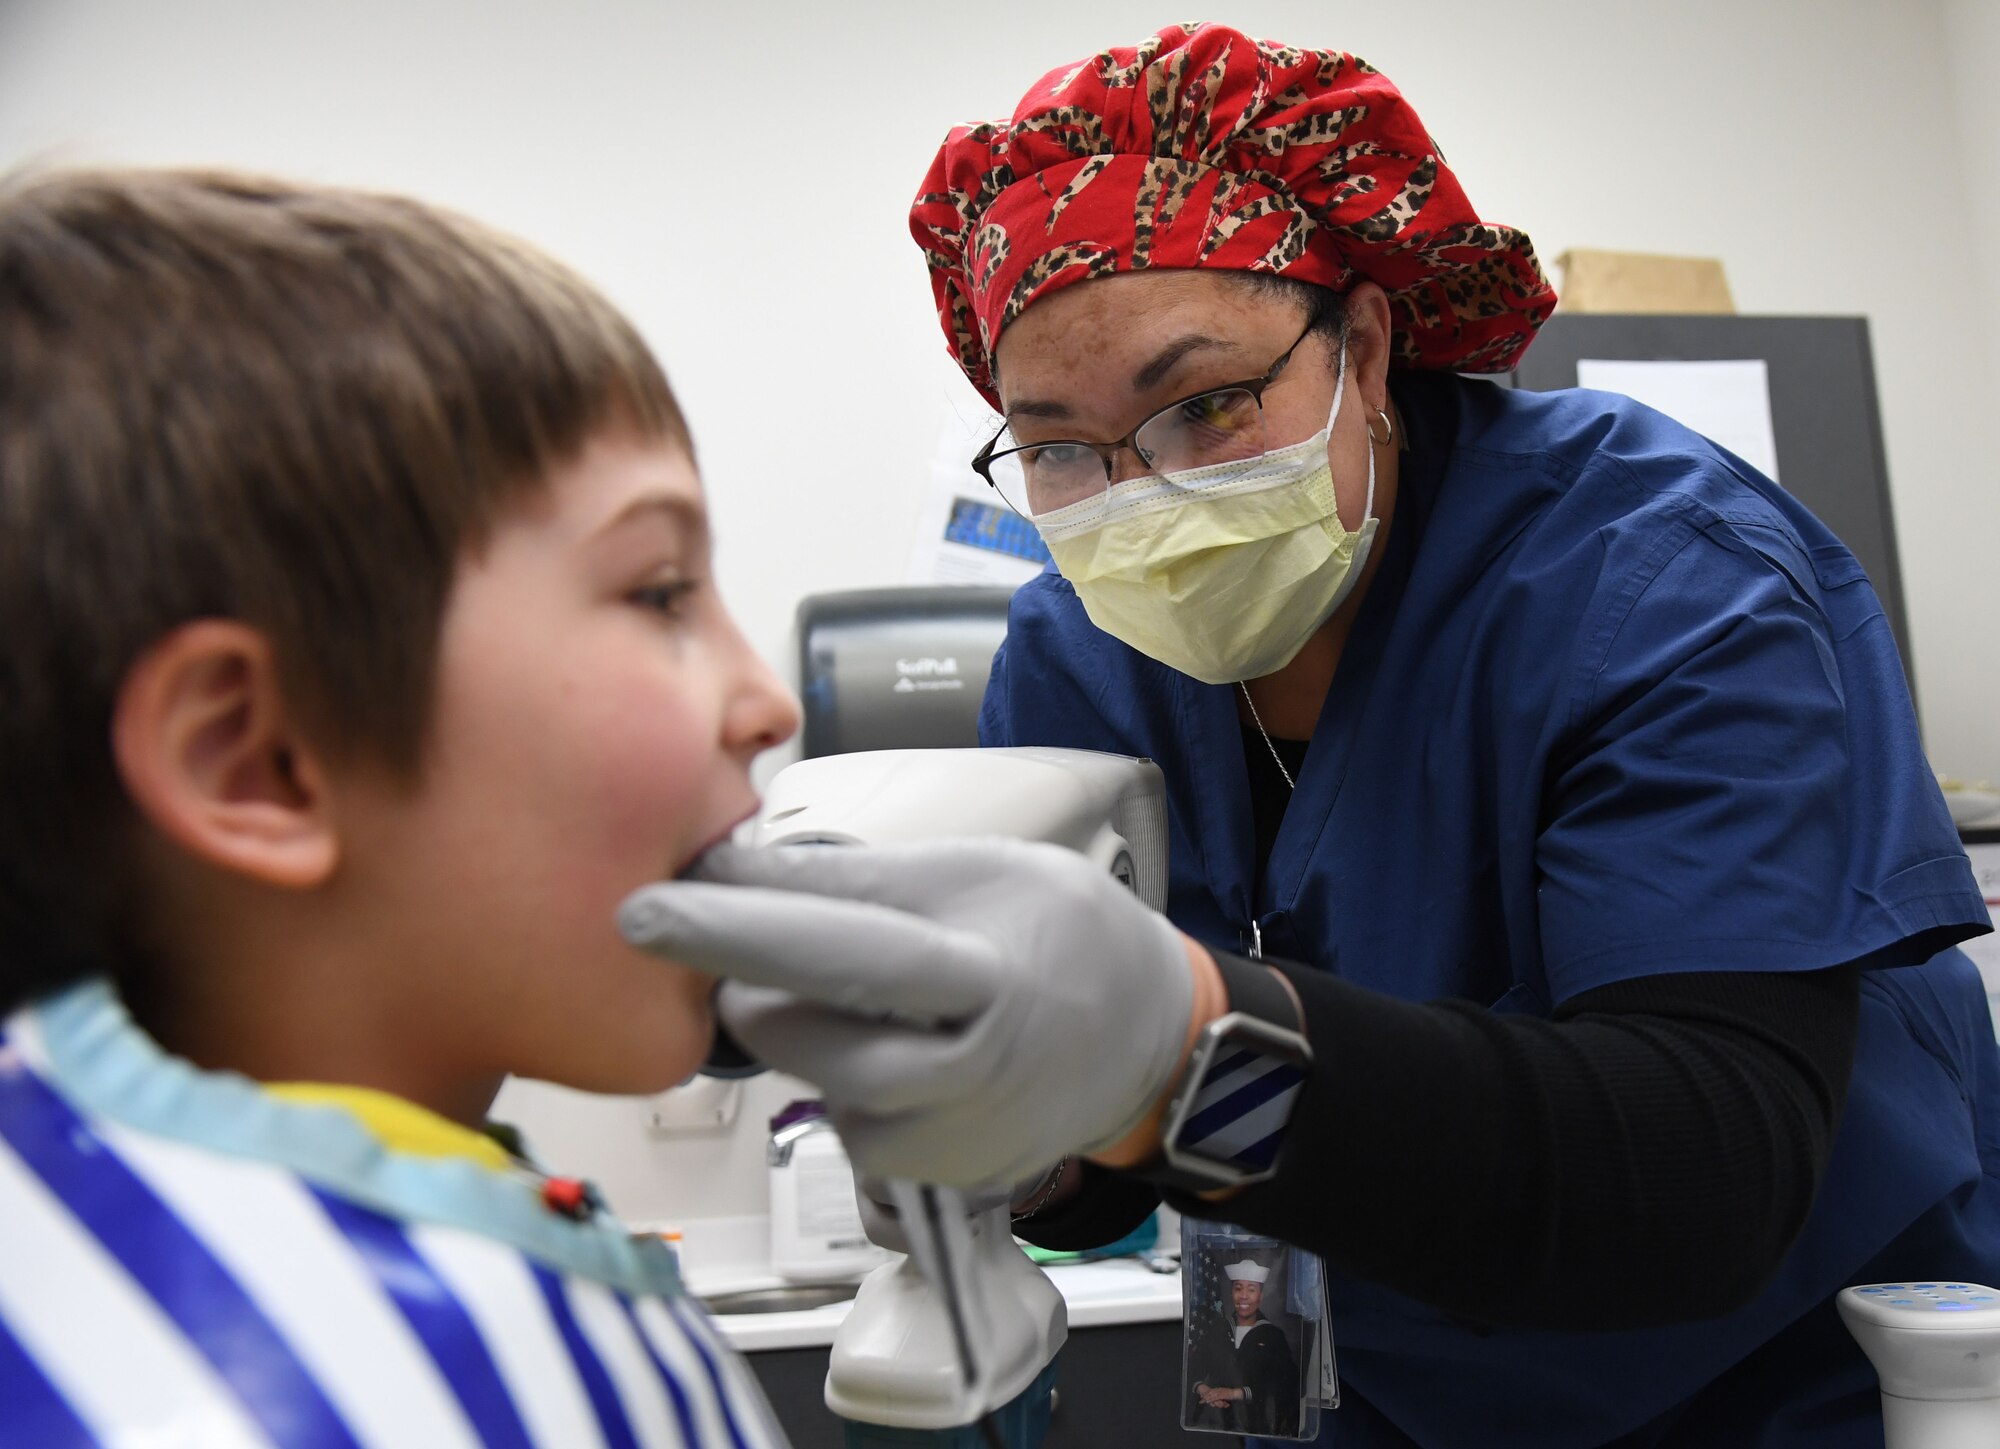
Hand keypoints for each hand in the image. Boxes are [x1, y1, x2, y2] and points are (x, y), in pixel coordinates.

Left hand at [617, 839, 1206, 1186]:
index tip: (639, 912)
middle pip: (802, 1033)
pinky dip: (846, 1081)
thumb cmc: (1058, 931)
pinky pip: (842, 1124)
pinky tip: (906, 1052)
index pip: (840, 947)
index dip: (735, 930)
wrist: (1146, 1038)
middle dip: (758, 984)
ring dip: (807, 1034)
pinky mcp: (931, 1180)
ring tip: (881, 999)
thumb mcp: (975, 872)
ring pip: (812, 1083)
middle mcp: (964, 1070)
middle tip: (775, 946)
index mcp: (983, 971)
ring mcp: (948, 1140)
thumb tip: (727, 868)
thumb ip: (855, 881)